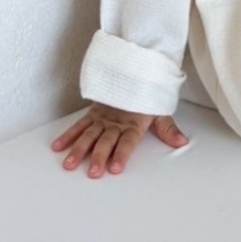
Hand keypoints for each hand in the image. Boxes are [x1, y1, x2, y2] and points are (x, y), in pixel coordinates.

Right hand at [51, 103, 188, 176]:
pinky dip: (68, 135)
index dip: (122, 154)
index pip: (127, 142)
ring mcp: (102, 118)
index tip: (115, 168)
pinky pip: (79, 124)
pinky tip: (58, 146)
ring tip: (69, 164)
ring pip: (89, 135)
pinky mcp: (93, 113)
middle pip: (106, 141)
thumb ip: (168, 129)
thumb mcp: (160, 110)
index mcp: (134, 123)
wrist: (136, 68)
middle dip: (99, 157)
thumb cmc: (148, 94)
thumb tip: (182, 142)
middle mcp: (116, 122)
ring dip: (78, 150)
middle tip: (93, 173)